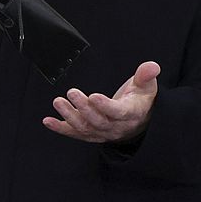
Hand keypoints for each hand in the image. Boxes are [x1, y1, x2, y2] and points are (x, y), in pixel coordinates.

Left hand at [43, 61, 159, 143]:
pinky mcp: (91, 134)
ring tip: (59, 102)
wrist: (138, 121)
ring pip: (85, 128)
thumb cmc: (140, 101)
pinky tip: (48, 121)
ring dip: (69, 116)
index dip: (105, 106)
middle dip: (84, 108)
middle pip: (98, 121)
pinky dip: (60, 128)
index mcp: (130, 114)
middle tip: (72, 93)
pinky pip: (74, 134)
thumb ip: (146, 75)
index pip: (117, 112)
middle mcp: (115, 127)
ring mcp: (102, 133)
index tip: (94, 96)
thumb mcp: (147, 86)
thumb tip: (152, 66)